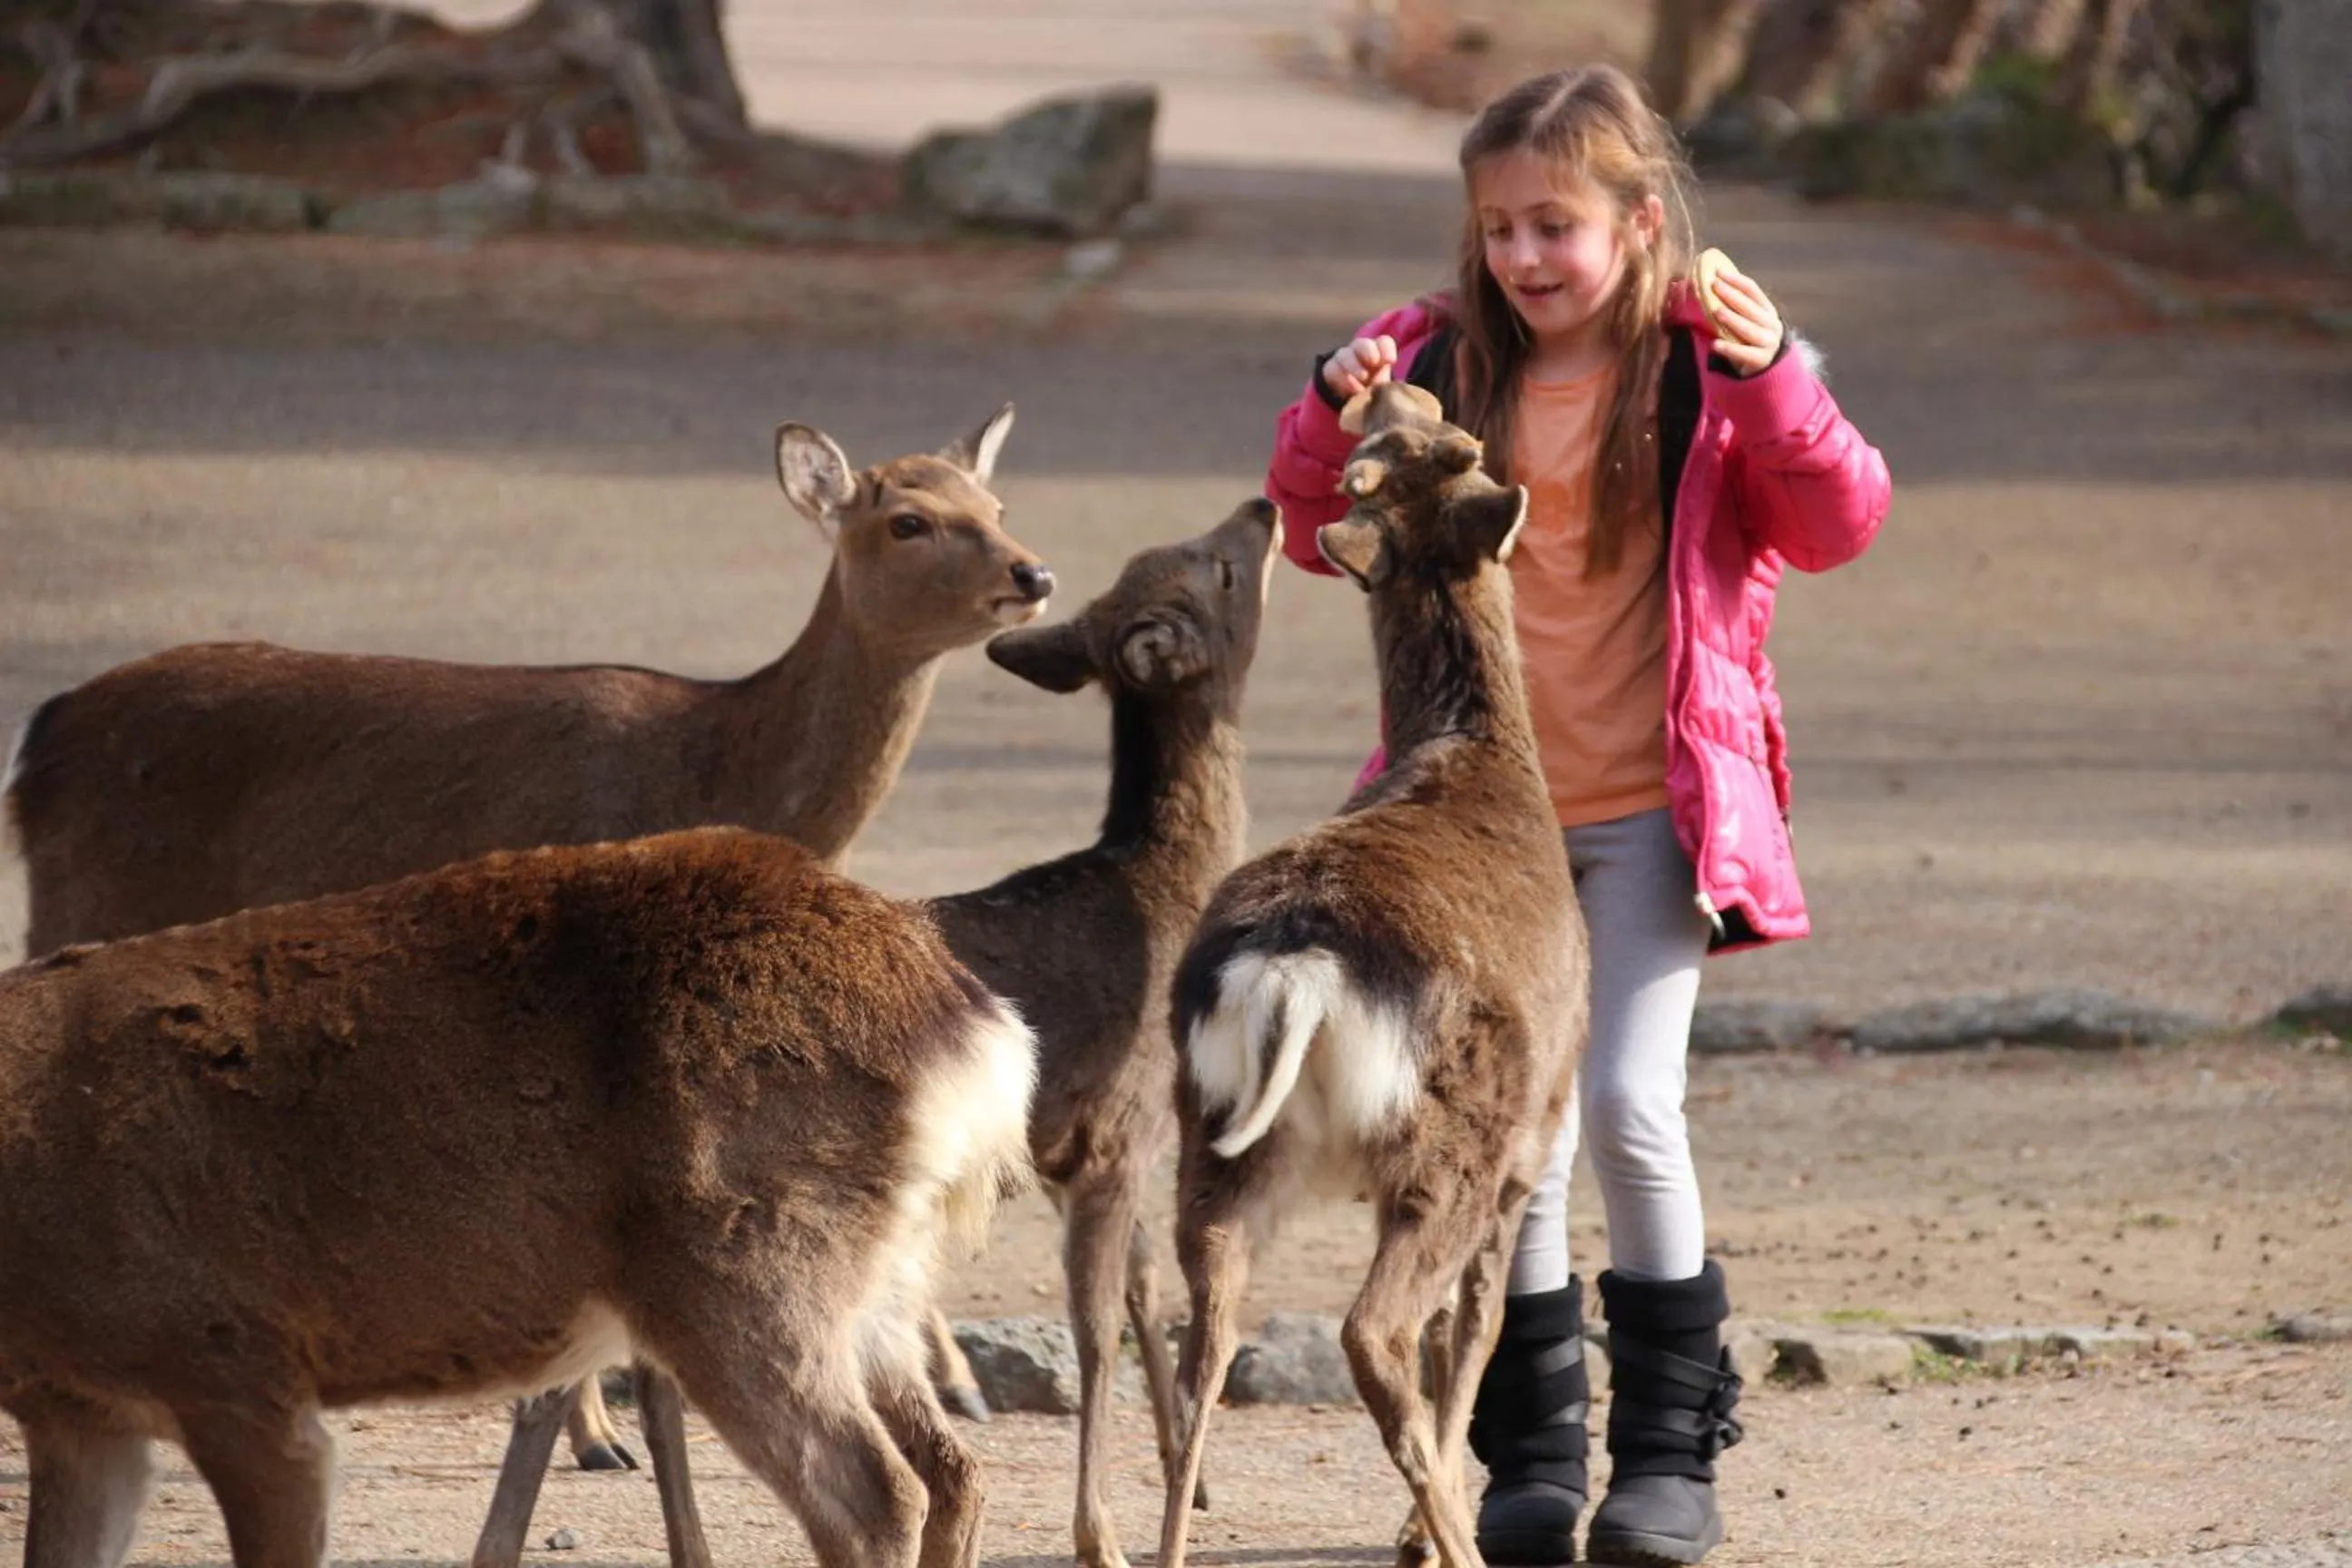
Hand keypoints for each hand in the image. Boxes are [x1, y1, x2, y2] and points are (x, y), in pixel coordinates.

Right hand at [1323, 334, 1397, 398]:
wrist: (1354, 401)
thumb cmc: (1375, 391)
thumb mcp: (1385, 389)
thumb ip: (1387, 386)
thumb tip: (1386, 390)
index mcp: (1379, 352)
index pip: (1383, 342)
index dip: (1387, 349)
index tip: (1390, 361)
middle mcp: (1361, 351)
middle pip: (1362, 344)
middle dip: (1368, 351)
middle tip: (1373, 363)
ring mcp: (1344, 357)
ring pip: (1344, 354)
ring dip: (1353, 366)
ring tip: (1361, 382)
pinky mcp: (1330, 369)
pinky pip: (1331, 369)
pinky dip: (1341, 380)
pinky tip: (1350, 391)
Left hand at [1703, 262, 1784, 376]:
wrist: (1765, 367)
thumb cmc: (1750, 339)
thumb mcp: (1747, 320)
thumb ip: (1735, 305)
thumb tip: (1711, 284)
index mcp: (1767, 310)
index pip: (1752, 290)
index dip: (1736, 280)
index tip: (1718, 272)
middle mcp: (1771, 325)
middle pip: (1750, 308)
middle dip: (1732, 295)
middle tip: (1715, 285)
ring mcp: (1769, 343)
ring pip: (1749, 329)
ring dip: (1732, 319)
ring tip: (1716, 311)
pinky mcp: (1761, 360)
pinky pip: (1744, 354)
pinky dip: (1730, 349)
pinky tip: (1715, 345)